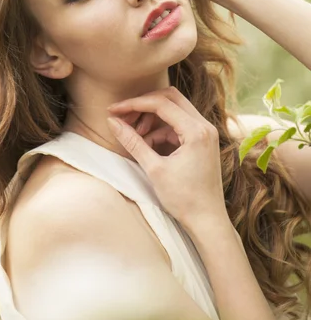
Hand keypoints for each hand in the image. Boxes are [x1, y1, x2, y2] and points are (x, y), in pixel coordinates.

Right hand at [107, 86, 227, 229]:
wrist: (207, 221)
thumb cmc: (184, 199)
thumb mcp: (154, 169)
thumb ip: (133, 141)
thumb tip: (112, 122)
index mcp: (196, 131)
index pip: (161, 104)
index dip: (134, 104)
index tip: (114, 110)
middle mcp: (204, 126)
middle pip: (170, 99)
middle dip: (144, 105)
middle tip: (124, 117)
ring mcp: (205, 133)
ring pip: (174, 110)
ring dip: (152, 119)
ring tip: (135, 136)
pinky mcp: (202, 141)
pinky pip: (177, 125)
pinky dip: (160, 130)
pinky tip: (147, 146)